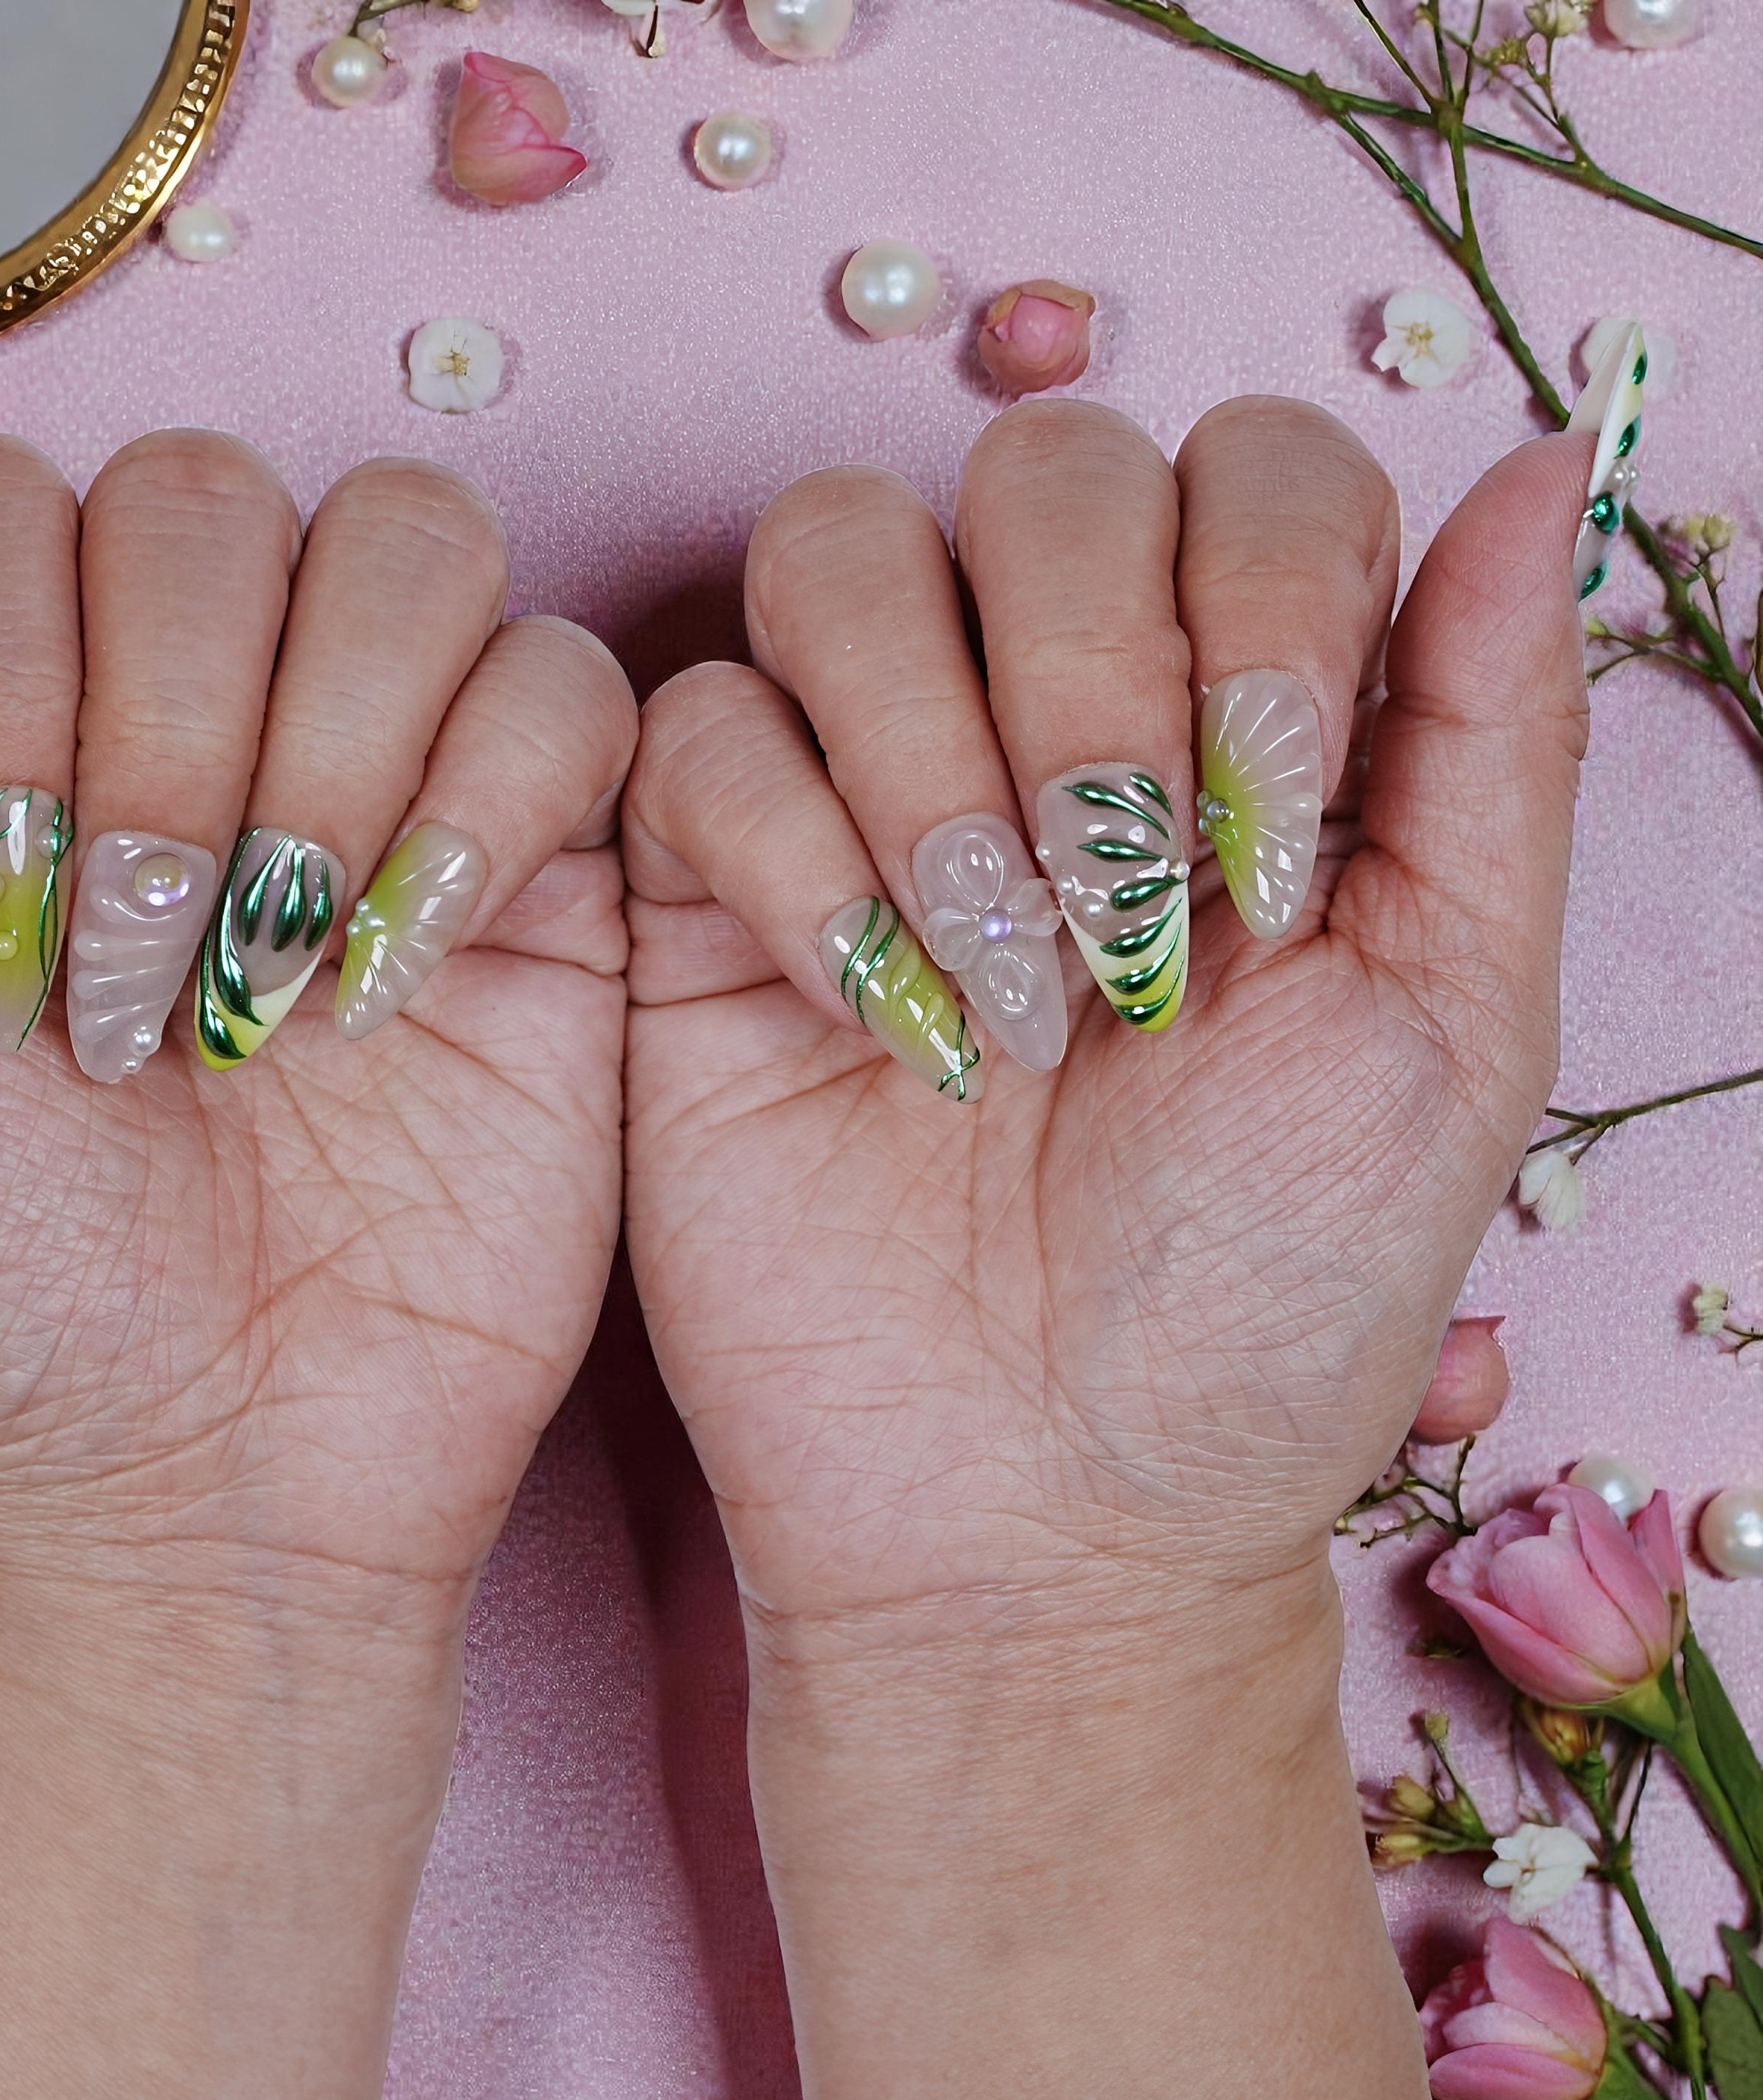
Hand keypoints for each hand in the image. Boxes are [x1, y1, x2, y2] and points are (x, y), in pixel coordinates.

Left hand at [0, 432, 631, 1611]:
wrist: (209, 1484)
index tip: (0, 914)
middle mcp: (195, 716)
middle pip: (205, 496)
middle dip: (164, 737)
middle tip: (139, 974)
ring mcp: (384, 777)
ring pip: (406, 540)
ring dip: (328, 747)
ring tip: (280, 980)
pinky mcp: (545, 868)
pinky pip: (566, 687)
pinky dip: (489, 799)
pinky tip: (408, 967)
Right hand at [626, 397, 1587, 1645]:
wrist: (1042, 1519)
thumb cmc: (1265, 1305)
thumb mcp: (1453, 1021)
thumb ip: (1492, 734)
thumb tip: (1532, 455)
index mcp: (1243, 738)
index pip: (1247, 468)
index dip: (1266, 587)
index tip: (1276, 837)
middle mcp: (1047, 731)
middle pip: (1036, 468)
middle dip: (1093, 667)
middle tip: (1129, 904)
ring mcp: (858, 801)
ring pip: (833, 550)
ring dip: (928, 743)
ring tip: (1002, 976)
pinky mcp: (699, 899)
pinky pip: (692, 730)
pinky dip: (785, 846)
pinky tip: (870, 1014)